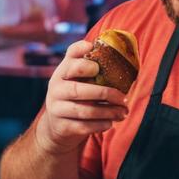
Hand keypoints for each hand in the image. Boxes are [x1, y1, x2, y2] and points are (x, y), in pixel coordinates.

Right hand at [35, 40, 128, 155]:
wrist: (57, 125)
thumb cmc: (75, 96)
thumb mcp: (77, 78)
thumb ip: (89, 65)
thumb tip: (116, 52)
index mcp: (62, 72)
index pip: (70, 60)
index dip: (84, 61)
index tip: (98, 66)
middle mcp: (56, 88)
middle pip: (78, 89)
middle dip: (104, 93)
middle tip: (122, 97)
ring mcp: (57, 108)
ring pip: (84, 110)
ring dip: (108, 112)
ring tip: (123, 112)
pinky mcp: (62, 126)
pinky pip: (84, 126)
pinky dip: (100, 125)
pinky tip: (111, 123)